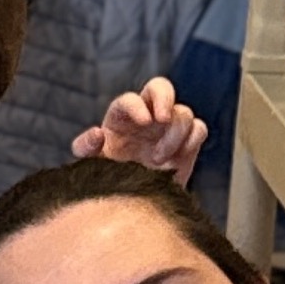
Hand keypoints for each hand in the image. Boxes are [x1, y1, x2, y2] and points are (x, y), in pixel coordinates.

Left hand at [75, 77, 206, 185]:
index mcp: (122, 116)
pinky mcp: (188, 139)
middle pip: (161, 86)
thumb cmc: (110, 175)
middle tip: (163, 119)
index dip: (137, 106)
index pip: (130, 99)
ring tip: (158, 160)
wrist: (133, 197)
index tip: (144, 122)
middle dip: (164, 98)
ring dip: (174, 135)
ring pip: (183, 112)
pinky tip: (176, 160)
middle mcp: (147, 114)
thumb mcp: (92, 163)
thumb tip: (97, 133)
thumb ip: (86, 147)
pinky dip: (191, 140)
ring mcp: (169, 125)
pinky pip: (198, 129)